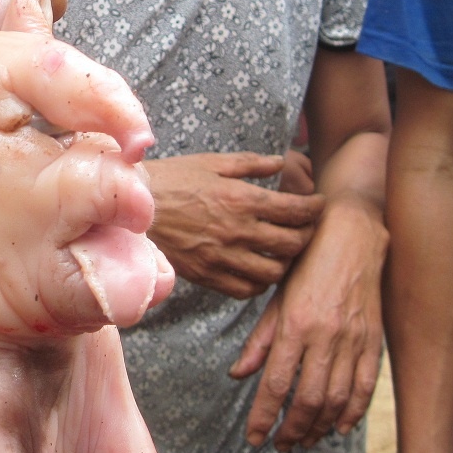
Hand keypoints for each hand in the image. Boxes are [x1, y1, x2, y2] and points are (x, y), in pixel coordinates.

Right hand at [144, 153, 322, 298]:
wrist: (133, 206)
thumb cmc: (174, 178)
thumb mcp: (213, 162)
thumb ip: (252, 163)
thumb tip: (283, 162)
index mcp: (242, 199)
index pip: (296, 210)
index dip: (316, 209)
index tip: (319, 206)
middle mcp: (237, 230)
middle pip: (293, 243)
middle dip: (308, 236)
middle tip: (307, 230)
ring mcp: (223, 256)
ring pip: (274, 271)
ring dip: (286, 263)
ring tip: (284, 253)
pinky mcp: (207, 275)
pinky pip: (246, 290)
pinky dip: (259, 284)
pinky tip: (258, 271)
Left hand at [231, 201, 386, 449]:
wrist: (351, 234)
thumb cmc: (307, 262)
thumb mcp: (276, 296)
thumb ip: (260, 339)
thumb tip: (239, 374)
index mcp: (294, 323)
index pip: (276, 382)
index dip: (265, 415)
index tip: (255, 437)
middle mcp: (324, 335)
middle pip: (309, 398)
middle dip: (293, 429)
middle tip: (281, 444)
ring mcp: (352, 338)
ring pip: (338, 398)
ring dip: (320, 426)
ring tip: (305, 439)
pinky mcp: (373, 339)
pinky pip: (366, 385)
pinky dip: (353, 411)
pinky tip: (339, 425)